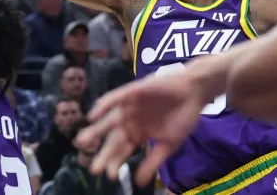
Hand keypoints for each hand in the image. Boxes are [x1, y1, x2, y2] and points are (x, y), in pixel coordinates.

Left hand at [76, 71, 204, 184]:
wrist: (194, 94)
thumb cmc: (182, 118)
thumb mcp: (168, 144)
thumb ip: (152, 161)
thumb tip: (138, 183)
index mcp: (138, 134)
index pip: (122, 150)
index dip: (115, 162)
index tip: (109, 176)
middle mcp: (130, 121)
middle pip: (113, 139)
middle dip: (103, 152)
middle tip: (93, 167)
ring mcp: (129, 107)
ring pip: (109, 120)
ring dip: (96, 130)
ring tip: (82, 141)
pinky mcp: (131, 92)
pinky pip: (114, 99)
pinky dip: (103, 106)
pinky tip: (93, 116)